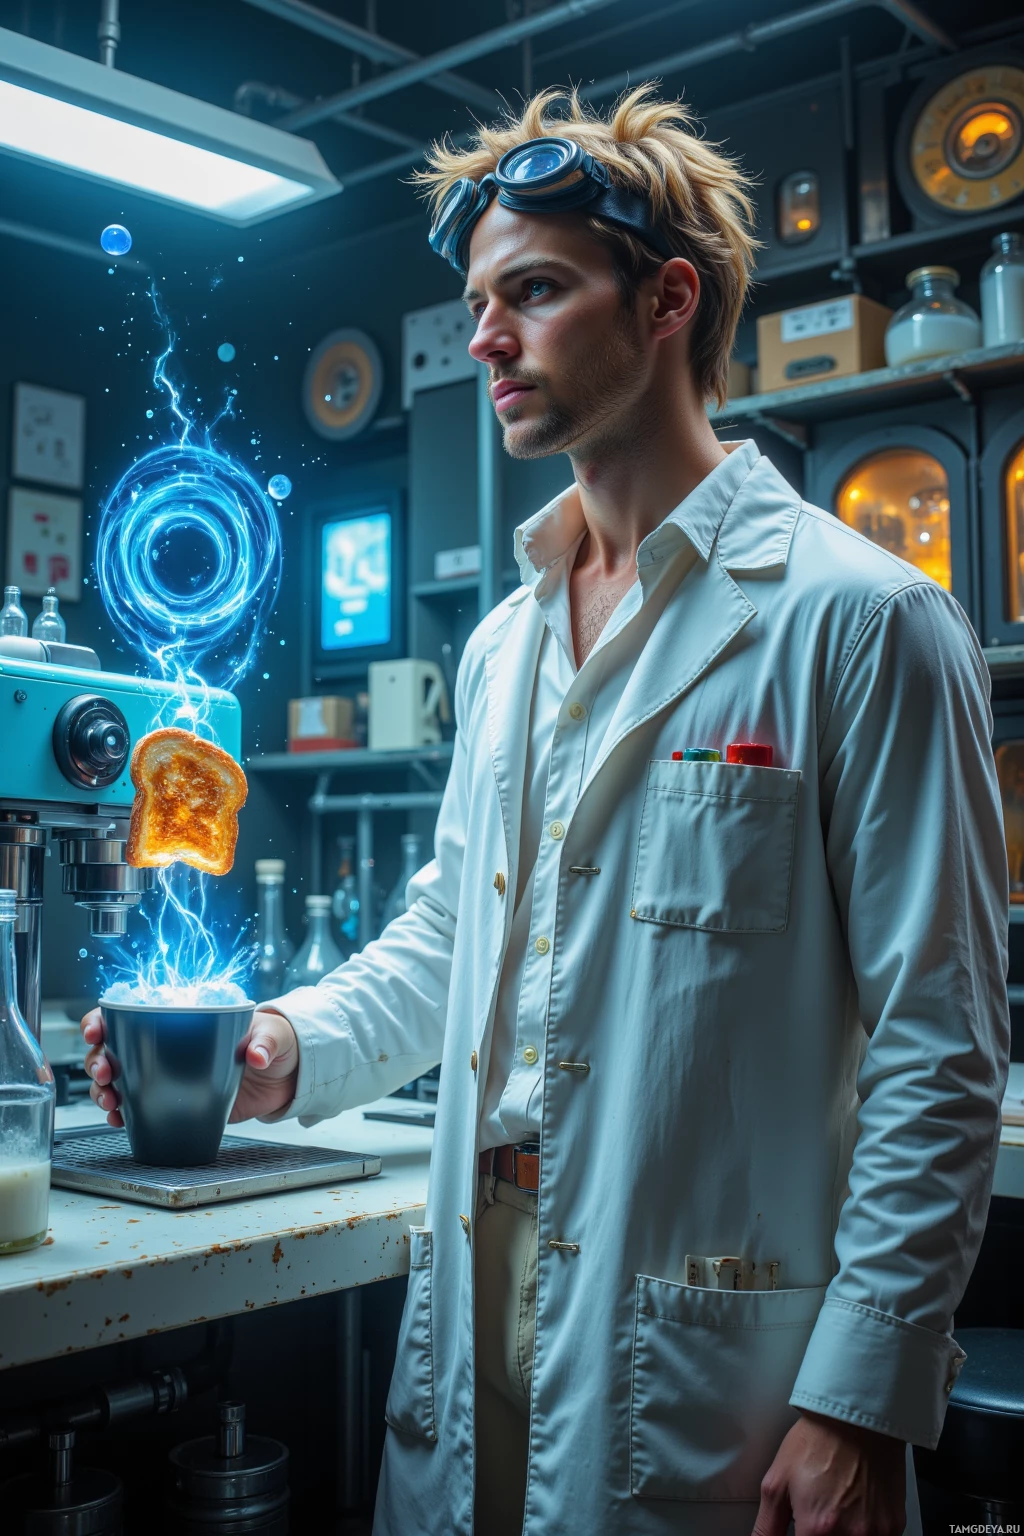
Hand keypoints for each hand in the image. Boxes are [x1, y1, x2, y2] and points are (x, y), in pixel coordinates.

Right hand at [80, 1008, 299, 1127]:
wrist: (288, 1076)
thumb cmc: (277, 1042)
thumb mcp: (274, 1034)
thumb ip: (266, 1041)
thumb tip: (257, 1054)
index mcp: (183, 1019)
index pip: (128, 1012)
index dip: (103, 1020)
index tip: (96, 1032)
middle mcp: (167, 1045)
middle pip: (113, 1047)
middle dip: (98, 1060)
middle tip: (105, 1072)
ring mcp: (168, 1075)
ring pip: (118, 1078)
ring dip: (104, 1088)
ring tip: (109, 1100)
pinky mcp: (176, 1102)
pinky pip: (137, 1107)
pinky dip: (122, 1113)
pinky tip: (119, 1118)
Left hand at [752, 1411, 905, 1535]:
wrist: (856, 1416)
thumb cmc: (819, 1440)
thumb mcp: (777, 1481)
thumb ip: (767, 1526)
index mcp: (817, 1528)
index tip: (801, 1529)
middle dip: (820, 1534)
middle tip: (819, 1514)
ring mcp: (876, 1532)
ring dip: (843, 1533)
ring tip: (837, 1506)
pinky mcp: (894, 1525)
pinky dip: (864, 1531)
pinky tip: (856, 1506)